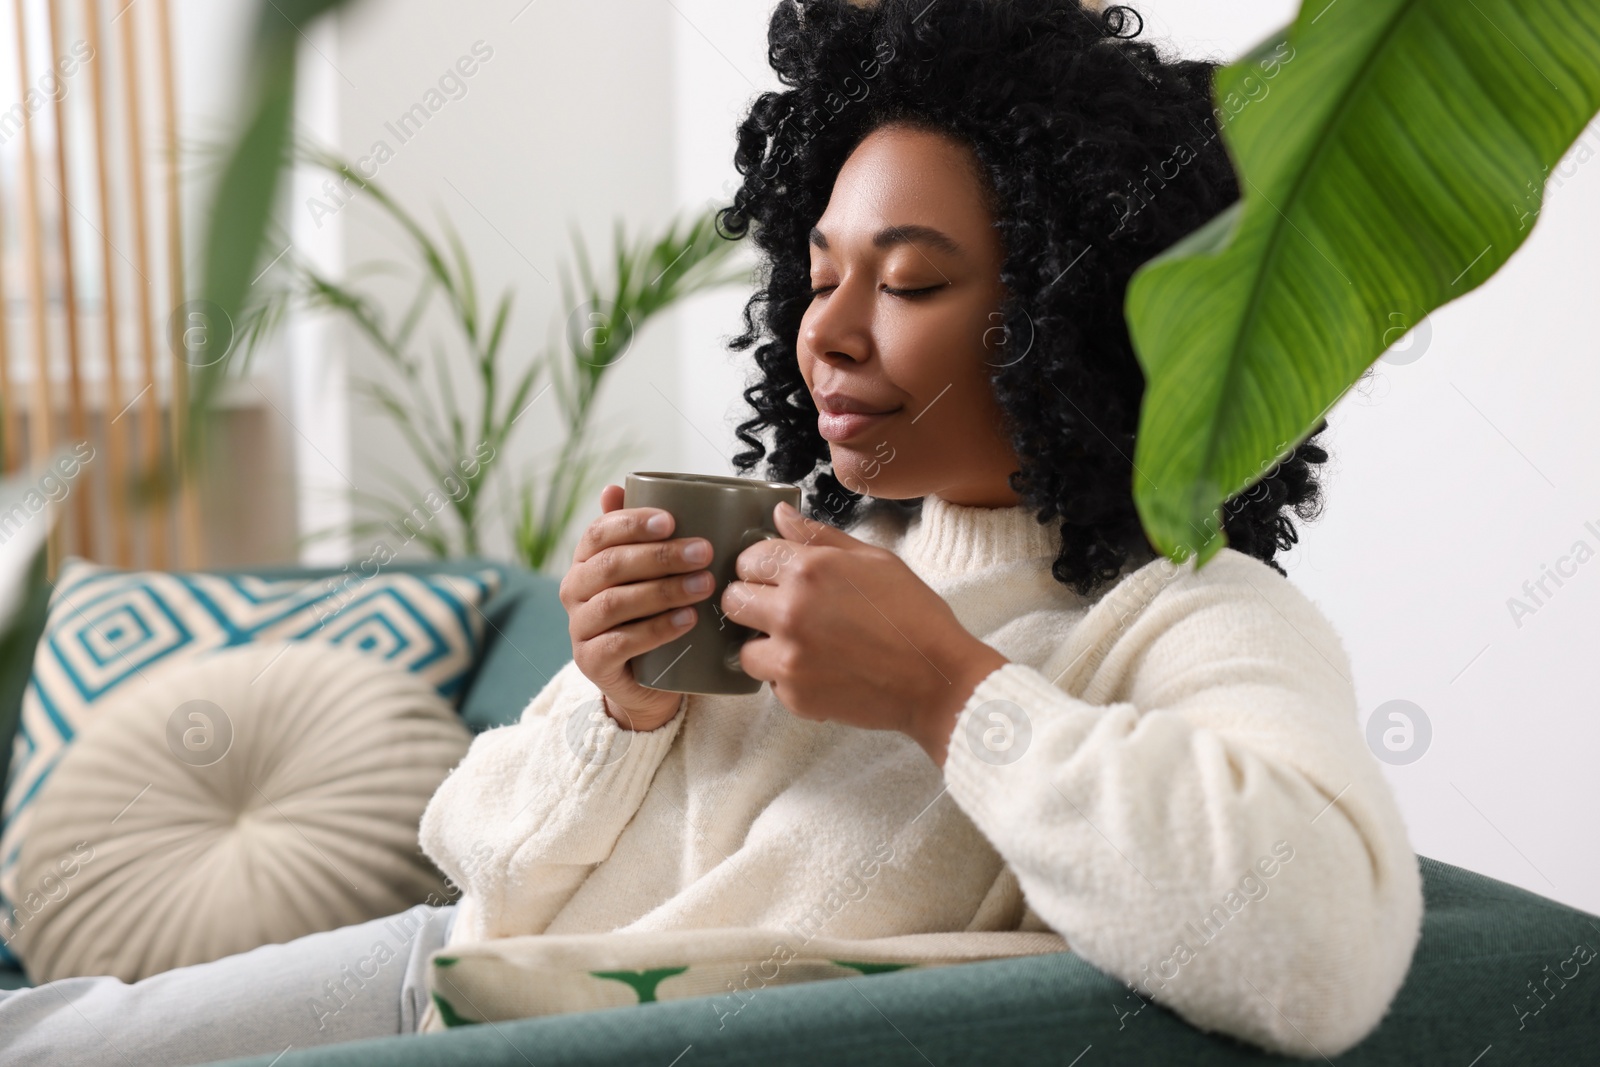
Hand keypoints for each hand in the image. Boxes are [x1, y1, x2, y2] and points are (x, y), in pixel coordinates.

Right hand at [558, 485, 713, 731]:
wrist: (645, 682)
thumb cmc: (650, 616)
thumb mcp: (648, 574)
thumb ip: (638, 535)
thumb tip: (616, 486)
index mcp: (585, 561)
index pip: (599, 532)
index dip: (632, 523)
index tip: (671, 520)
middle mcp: (574, 591)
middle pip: (611, 565)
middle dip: (660, 556)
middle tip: (703, 552)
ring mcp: (579, 628)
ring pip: (616, 602)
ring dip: (664, 590)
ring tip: (704, 585)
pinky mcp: (591, 662)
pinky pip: (621, 642)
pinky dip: (657, 629)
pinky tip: (687, 619)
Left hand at [721, 500, 1008, 764]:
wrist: (936, 678)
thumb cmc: (913, 615)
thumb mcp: (873, 560)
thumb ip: (819, 536)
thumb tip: (780, 515)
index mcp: (809, 570)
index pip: (749, 559)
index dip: (761, 565)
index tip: (775, 575)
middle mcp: (790, 613)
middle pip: (732, 600)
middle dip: (750, 600)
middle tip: (779, 608)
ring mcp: (789, 658)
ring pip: (743, 648)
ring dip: (765, 644)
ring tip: (800, 644)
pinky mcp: (795, 696)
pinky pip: (771, 682)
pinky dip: (789, 677)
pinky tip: (820, 668)